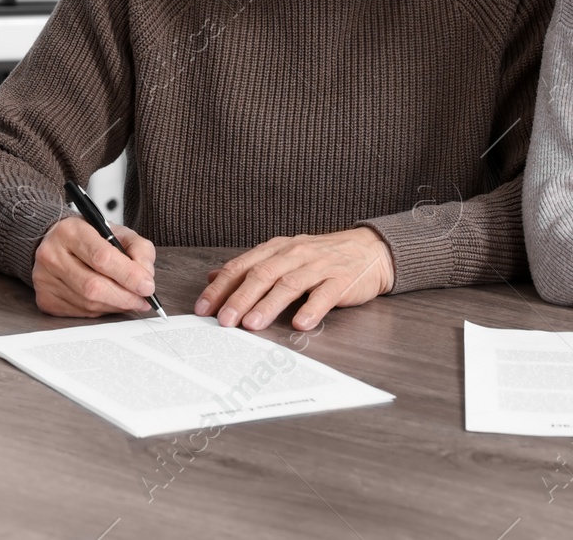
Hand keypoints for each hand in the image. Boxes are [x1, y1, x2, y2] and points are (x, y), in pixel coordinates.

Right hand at [32, 217, 156, 316]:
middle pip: (93, 286)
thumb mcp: (118, 232)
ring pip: (88, 303)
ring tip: (129, 300)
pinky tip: (108, 301)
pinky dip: (101, 310)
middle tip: (143, 299)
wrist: (56, 243)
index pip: (102, 257)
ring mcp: (45, 279)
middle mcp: (52, 255)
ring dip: (115, 305)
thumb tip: (146, 277)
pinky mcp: (45, 299)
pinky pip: (80, 312)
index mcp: (71, 231)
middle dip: (125, 296)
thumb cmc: (89, 237)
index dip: (128, 275)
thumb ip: (139, 249)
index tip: (147, 286)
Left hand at [193, 228, 394, 331]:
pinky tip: (301, 323)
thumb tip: (213, 277)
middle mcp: (295, 254)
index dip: (221, 288)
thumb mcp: (283, 255)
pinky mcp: (341, 279)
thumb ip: (250, 267)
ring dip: (269, 305)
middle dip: (241, 298)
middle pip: (263, 274)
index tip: (204, 308)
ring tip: (253, 324)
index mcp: (276, 249)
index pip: (242, 267)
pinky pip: (325, 294)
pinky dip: (312, 309)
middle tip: (225, 320)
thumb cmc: (321, 257)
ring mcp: (319, 266)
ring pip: (290, 284)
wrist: (369, 249)